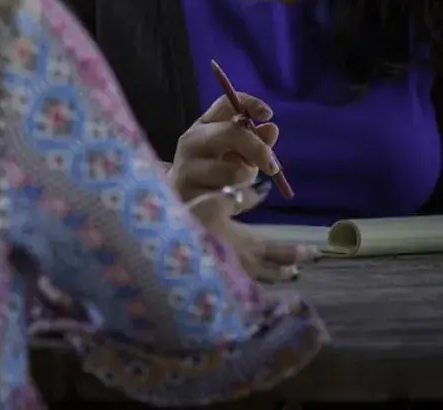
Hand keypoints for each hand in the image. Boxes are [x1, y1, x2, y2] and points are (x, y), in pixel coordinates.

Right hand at [167, 92, 281, 204]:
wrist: (183, 208)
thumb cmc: (214, 177)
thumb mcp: (238, 157)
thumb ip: (256, 142)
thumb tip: (271, 128)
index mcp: (203, 126)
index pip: (225, 104)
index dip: (249, 104)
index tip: (268, 115)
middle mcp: (190, 141)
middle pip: (231, 133)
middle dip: (258, 149)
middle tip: (273, 167)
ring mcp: (186, 168)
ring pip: (234, 171)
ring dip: (246, 180)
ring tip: (238, 187)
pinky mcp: (188, 195)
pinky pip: (230, 198)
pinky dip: (239, 201)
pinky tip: (229, 202)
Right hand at [185, 180, 318, 282]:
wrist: (162, 251)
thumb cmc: (190, 223)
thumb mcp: (214, 202)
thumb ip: (240, 198)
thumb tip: (263, 189)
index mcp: (246, 245)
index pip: (280, 251)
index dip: (298, 252)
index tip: (314, 252)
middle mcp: (243, 265)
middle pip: (272, 271)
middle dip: (287, 269)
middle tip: (298, 269)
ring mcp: (229, 277)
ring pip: (257, 280)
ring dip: (272, 277)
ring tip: (282, 275)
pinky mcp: (215, 283)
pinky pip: (242, 286)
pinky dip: (252, 283)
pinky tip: (249, 282)